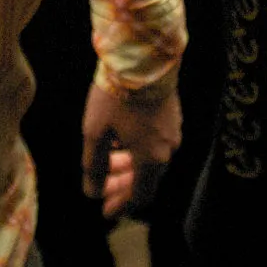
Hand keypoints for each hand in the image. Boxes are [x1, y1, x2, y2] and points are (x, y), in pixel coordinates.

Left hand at [82, 80, 180, 217]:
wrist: (143, 56)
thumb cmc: (116, 95)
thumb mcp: (95, 131)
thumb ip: (93, 165)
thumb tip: (92, 192)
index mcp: (151, 158)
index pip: (140, 195)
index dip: (122, 205)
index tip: (106, 210)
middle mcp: (168, 149)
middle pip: (147, 179)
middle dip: (123, 186)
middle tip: (104, 189)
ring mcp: (173, 131)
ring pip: (152, 160)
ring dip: (130, 166)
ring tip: (109, 162)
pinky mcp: (173, 115)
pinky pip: (156, 143)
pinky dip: (140, 150)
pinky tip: (123, 140)